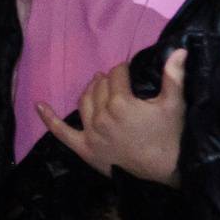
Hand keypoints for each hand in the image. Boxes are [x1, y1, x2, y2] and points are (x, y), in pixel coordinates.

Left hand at [39, 48, 187, 187]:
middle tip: (119, 80)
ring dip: (90, 89)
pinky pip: (62, 133)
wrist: (165, 170)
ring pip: (84, 102)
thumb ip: (174, 75)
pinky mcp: (84, 149)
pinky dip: (49, 119)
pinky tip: (39, 106)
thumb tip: (180, 49)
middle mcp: (101, 116)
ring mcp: (90, 134)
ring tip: (99, 84)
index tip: (131, 71)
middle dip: (109, 79)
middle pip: (100, 86)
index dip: (124, 69)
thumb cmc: (170, 135)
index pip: (116, 74)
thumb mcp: (174, 103)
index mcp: (120, 103)